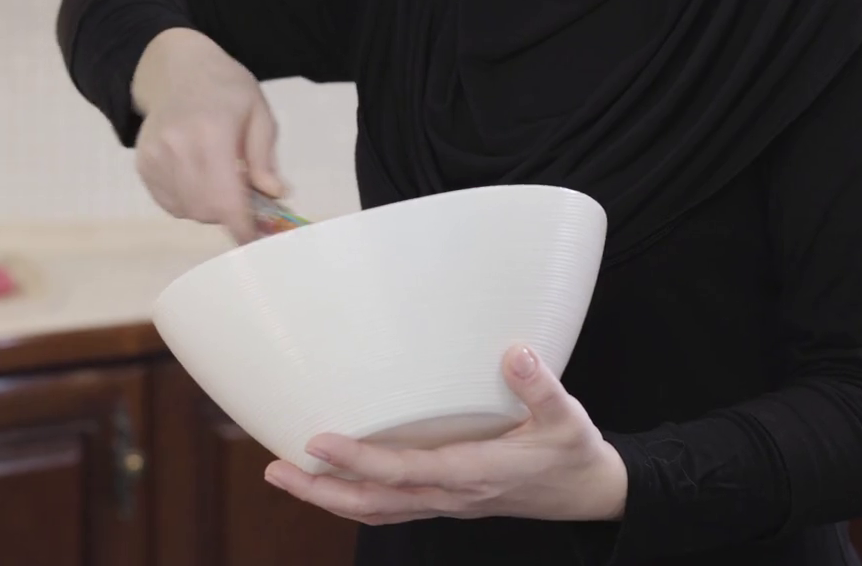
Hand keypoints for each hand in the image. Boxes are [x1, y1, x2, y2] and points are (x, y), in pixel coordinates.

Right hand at [130, 27, 288, 242]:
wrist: (177, 69)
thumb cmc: (226, 88)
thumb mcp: (258, 112)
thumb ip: (264, 157)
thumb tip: (274, 194)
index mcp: (211, 133)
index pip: (225, 197)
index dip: (241, 225)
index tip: (254, 240)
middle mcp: (177, 148)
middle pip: (206, 209)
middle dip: (229, 213)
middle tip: (245, 198)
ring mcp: (155, 158)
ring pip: (187, 210)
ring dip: (209, 208)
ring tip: (220, 178)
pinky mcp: (143, 165)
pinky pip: (170, 204)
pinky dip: (189, 202)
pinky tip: (199, 177)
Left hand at [263, 346, 627, 524]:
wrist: (587, 493)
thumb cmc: (573, 452)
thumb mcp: (568, 417)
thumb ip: (540, 386)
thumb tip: (515, 351)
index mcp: (475, 473)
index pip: (406, 471)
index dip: (361, 459)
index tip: (319, 440)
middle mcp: (451, 495)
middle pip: (374, 503)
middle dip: (321, 491)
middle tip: (274, 468)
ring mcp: (445, 503)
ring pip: (375, 510)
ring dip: (327, 498)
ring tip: (282, 475)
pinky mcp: (443, 500)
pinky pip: (389, 508)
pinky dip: (352, 499)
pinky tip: (327, 484)